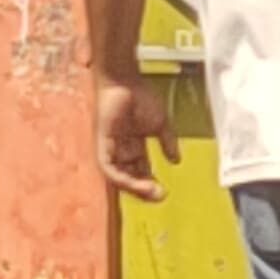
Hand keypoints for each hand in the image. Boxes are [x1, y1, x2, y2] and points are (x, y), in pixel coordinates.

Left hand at [95, 75, 176, 201]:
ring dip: (135, 188)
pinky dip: (121, 178)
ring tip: (152, 192)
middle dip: (144, 190)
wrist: (125, 82)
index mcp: (133, 147)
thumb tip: (177, 160)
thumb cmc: (140, 98)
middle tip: (160, 196)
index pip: (140, 173)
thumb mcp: (160, 125)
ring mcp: (110, 148)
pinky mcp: (102, 144)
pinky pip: (108, 168)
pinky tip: (135, 184)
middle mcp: (120, 151)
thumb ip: (168, 142)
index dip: (151, 184)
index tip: (164, 192)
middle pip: (129, 178)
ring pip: (119, 177)